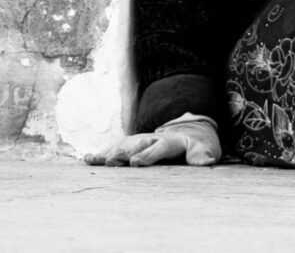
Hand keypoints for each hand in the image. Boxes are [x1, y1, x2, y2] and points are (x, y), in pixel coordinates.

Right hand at [83, 116, 219, 166]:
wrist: (188, 130)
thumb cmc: (196, 144)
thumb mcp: (205, 148)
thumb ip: (202, 154)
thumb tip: (206, 162)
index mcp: (170, 141)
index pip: (157, 148)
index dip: (147, 155)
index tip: (135, 163)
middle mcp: (151, 138)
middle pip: (135, 145)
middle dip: (122, 153)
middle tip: (109, 162)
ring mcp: (140, 141)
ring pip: (122, 146)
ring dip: (108, 153)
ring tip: (93, 161)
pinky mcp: (131, 146)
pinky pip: (115, 149)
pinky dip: (102, 154)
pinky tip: (88, 160)